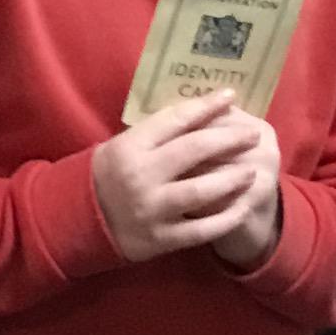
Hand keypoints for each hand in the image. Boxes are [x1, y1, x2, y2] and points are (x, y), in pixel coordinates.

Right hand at [93, 91, 271, 262]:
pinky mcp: (159, 239)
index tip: (230, 95)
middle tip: (253, 134)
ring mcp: (150, 209)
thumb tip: (203, 108)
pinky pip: (200, 230)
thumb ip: (158, 131)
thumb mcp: (124, 144)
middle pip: (193, 151)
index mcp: (131, 147)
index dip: (206, 105)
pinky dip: (225, 219)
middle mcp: (140, 176)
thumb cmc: (110, 174)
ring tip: (252, 171)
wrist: (82, 221)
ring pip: (200, 192)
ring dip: (232, 180)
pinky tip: (242, 208)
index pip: (175, 119)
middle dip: (229, 140)